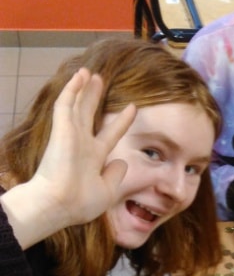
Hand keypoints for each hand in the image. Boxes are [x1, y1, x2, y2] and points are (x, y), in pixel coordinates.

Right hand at [1, 68, 135, 249]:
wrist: (59, 204)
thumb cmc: (81, 203)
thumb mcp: (107, 191)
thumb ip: (116, 175)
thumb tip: (122, 162)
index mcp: (93, 158)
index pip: (110, 134)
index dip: (121, 121)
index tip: (133, 107)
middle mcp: (82, 144)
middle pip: (89, 114)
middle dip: (94, 97)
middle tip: (99, 79)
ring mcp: (71, 135)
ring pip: (77, 105)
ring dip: (83, 88)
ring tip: (89, 72)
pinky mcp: (61, 129)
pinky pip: (66, 104)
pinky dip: (72, 89)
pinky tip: (80, 75)